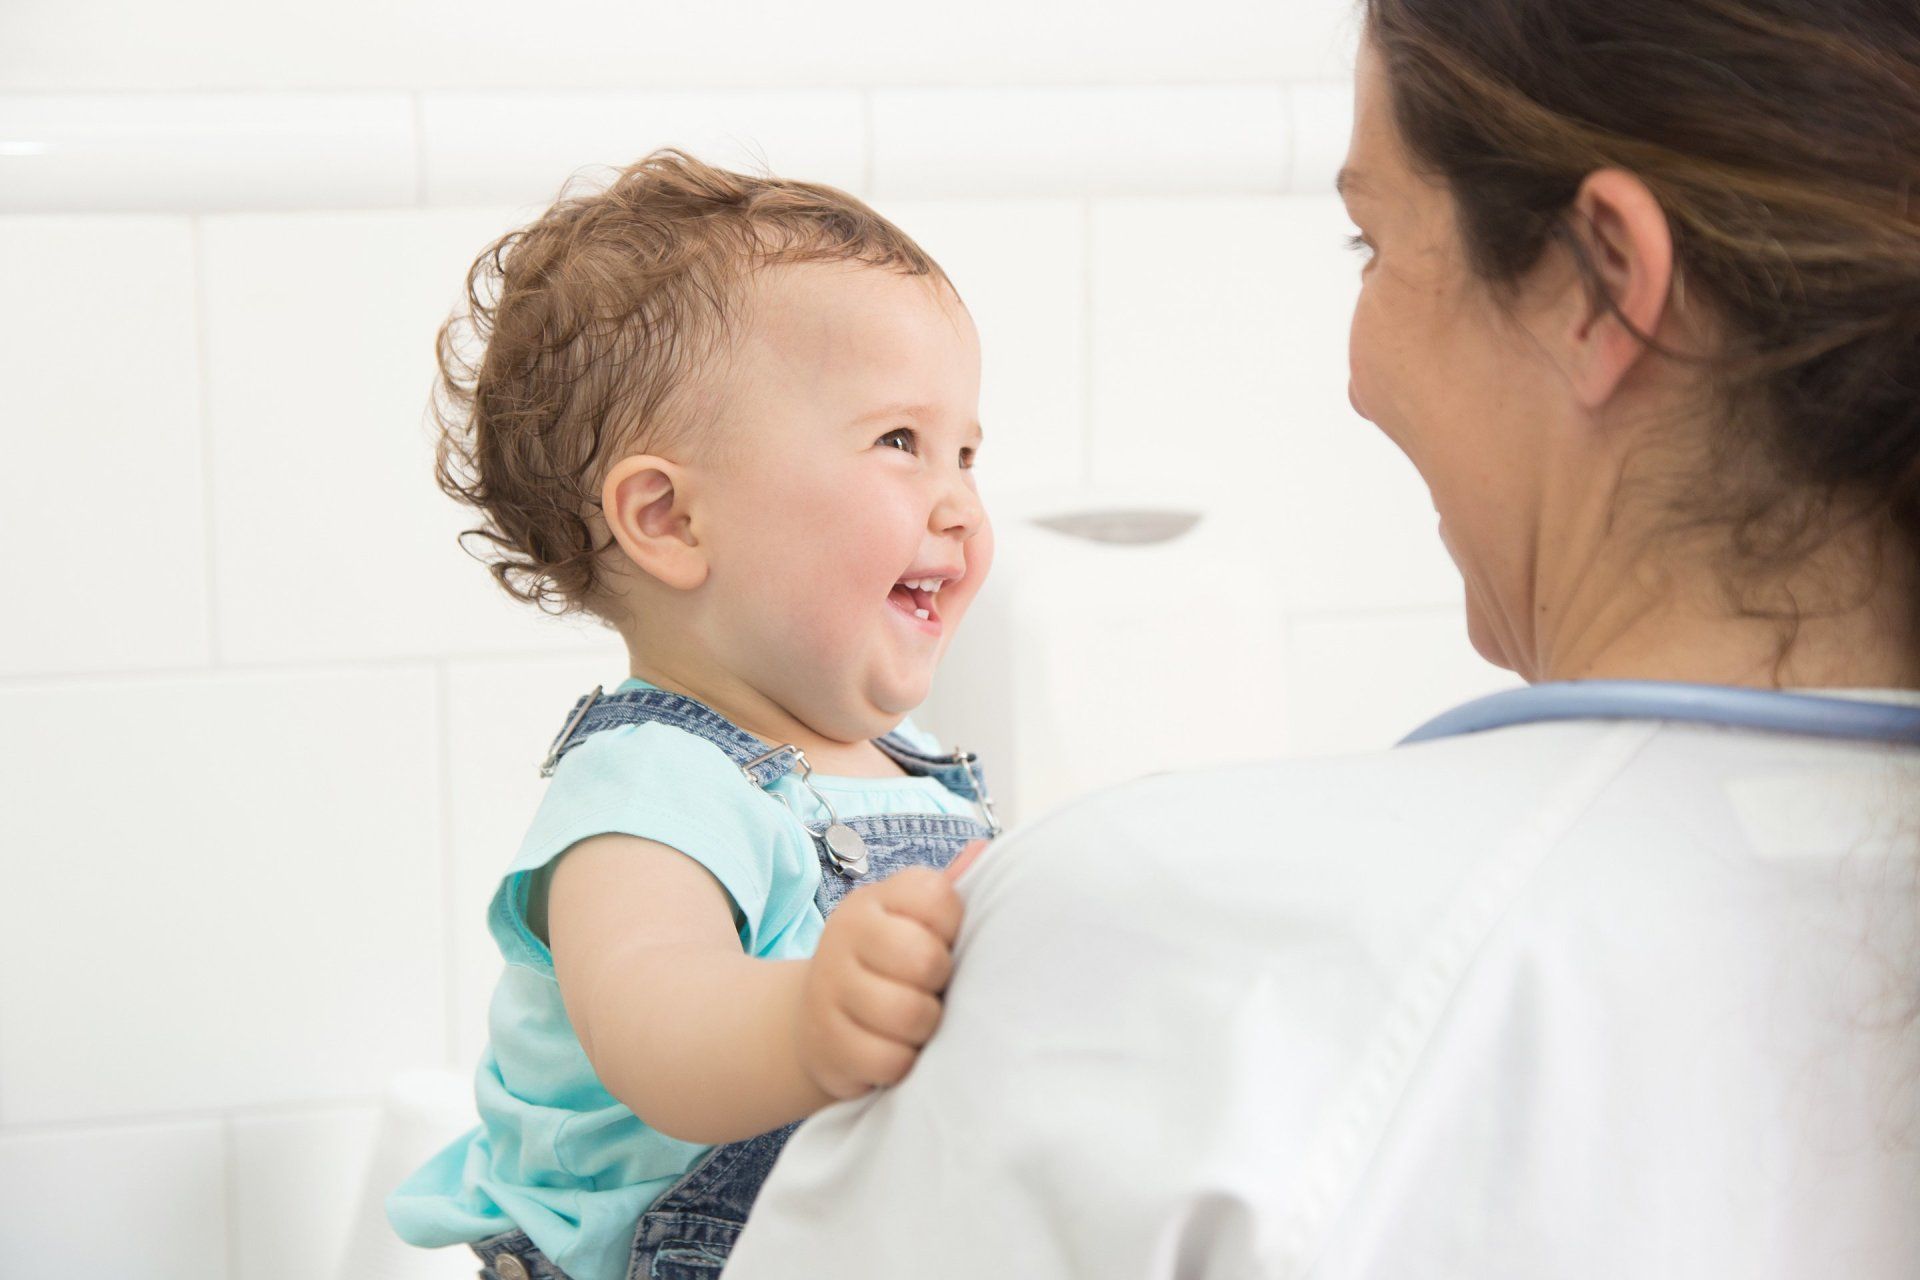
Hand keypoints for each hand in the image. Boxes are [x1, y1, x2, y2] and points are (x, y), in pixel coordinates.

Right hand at [795, 841, 987, 1098]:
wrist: (820, 1020)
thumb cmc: (891, 967)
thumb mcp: (916, 924)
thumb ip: (951, 891)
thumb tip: (984, 850)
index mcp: (876, 898)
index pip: (938, 898)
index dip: (952, 928)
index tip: (942, 942)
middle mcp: (845, 933)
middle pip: (924, 959)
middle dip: (939, 983)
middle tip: (930, 990)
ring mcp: (830, 989)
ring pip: (907, 1014)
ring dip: (924, 1029)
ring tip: (916, 1023)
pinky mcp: (826, 1044)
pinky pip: (888, 1060)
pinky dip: (901, 1064)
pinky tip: (894, 1050)